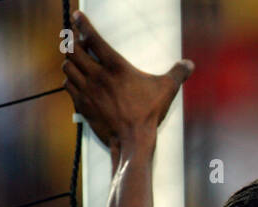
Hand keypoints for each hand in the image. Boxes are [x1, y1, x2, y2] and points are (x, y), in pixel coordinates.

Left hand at [61, 10, 193, 151]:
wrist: (132, 140)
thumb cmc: (148, 113)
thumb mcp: (166, 90)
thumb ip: (177, 73)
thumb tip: (189, 64)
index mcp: (116, 66)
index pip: (92, 38)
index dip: (82, 24)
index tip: (77, 16)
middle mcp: (97, 75)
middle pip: (73, 49)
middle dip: (72, 43)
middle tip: (77, 41)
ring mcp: (87, 90)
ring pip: (68, 66)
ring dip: (70, 61)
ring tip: (77, 60)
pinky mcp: (82, 104)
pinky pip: (68, 84)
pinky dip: (70, 79)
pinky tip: (77, 80)